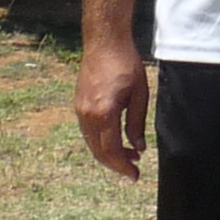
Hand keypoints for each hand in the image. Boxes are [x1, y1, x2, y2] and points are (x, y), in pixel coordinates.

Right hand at [75, 38, 149, 179]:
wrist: (104, 43)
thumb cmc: (126, 64)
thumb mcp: (139, 95)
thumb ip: (137, 124)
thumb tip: (139, 148)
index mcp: (103, 113)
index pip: (111, 150)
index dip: (123, 167)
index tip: (135, 176)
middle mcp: (87, 115)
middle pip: (99, 151)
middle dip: (116, 164)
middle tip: (133, 171)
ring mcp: (80, 110)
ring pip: (92, 143)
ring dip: (109, 153)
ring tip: (130, 156)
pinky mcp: (79, 105)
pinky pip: (88, 132)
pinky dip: (101, 141)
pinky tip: (116, 140)